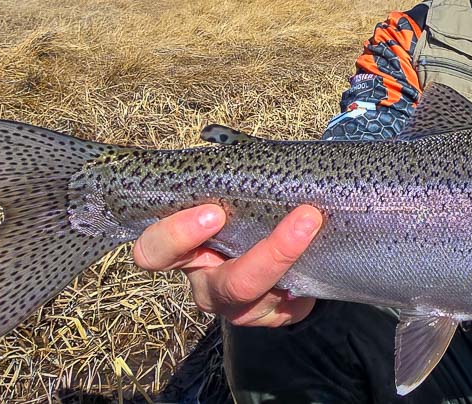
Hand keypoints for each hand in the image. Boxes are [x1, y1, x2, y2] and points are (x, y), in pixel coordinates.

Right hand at [133, 203, 322, 326]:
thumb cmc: (243, 211)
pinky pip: (287, 310)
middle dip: (269, 253)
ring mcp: (236, 307)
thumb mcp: (230, 196)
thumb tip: (240, 152)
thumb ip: (228, 184)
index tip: (214, 212)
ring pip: (262, 298)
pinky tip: (316, 264)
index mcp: (183, 252)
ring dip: (295, 262)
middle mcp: (206, 284)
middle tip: (305, 217)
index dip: (177, 235)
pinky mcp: (268, 317)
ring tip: (317, 226)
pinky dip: (303, 288)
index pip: (154, 251)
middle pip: (228, 285)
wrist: (277, 242)